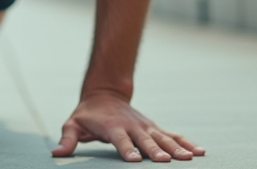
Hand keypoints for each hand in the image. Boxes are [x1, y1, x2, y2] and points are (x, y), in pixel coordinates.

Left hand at [51, 91, 204, 162]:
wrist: (105, 94)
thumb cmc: (87, 115)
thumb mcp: (73, 124)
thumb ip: (67, 139)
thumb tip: (56, 153)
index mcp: (112, 127)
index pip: (120, 140)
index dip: (126, 149)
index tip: (134, 160)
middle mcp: (132, 126)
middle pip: (145, 140)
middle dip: (155, 151)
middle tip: (164, 162)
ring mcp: (145, 126)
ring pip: (163, 137)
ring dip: (176, 148)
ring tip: (190, 158)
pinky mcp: (154, 128)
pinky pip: (173, 135)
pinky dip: (186, 142)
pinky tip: (200, 152)